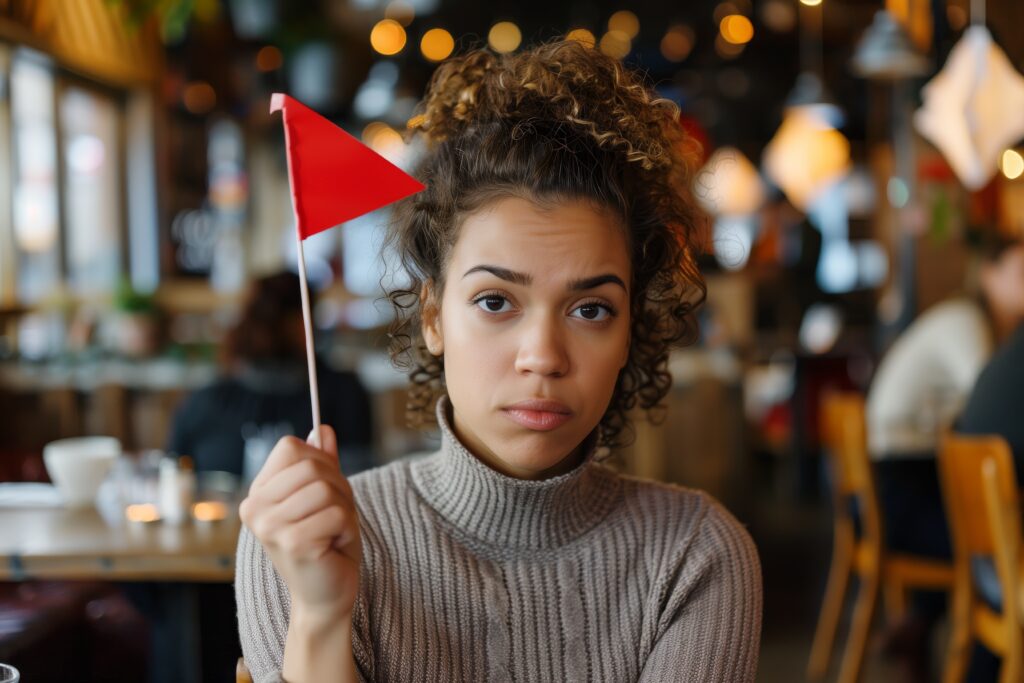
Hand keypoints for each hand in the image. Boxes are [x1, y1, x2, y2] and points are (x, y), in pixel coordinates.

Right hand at [240, 425, 360, 619]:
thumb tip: (321, 428)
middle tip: (333, 516)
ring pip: (326, 489)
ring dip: (343, 510)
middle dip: (338, 488)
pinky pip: (336, 514)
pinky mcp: (292, 543)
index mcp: (258, 493)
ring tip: (332, 532)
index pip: (291, 447)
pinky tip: (333, 546)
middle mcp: (254, 508)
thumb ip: (322, 462)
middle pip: (312, 466)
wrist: (327, 594)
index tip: (323, 491)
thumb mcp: (326, 495)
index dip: (320, 462)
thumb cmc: (326, 542)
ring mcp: (270, 527)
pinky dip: (346, 528)